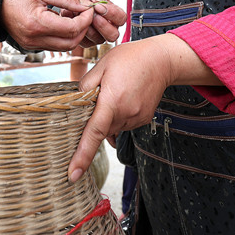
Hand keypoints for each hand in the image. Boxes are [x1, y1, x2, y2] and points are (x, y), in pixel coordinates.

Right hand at [0, 0, 93, 50]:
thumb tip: (85, 6)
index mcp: (38, 24)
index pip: (72, 28)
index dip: (85, 20)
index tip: (89, 9)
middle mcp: (34, 38)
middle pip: (70, 43)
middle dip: (83, 29)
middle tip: (86, 15)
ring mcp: (31, 44)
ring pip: (63, 47)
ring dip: (74, 35)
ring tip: (76, 18)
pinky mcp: (29, 45)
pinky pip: (52, 45)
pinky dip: (62, 37)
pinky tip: (63, 23)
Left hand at [66, 33, 221, 181]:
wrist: (161, 60)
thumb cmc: (130, 58)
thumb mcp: (102, 65)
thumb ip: (86, 85)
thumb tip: (76, 102)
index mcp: (111, 100)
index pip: (94, 133)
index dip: (82, 156)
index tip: (73, 175)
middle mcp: (125, 113)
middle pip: (101, 129)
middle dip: (95, 120)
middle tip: (99, 97)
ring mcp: (136, 118)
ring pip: (112, 127)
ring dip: (108, 116)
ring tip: (116, 92)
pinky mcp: (143, 119)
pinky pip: (124, 124)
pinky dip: (119, 116)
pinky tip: (124, 98)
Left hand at [68, 0, 125, 46]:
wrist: (69, 6)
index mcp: (114, 16)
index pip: (121, 18)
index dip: (112, 13)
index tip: (99, 6)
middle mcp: (109, 28)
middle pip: (114, 35)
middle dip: (103, 25)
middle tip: (93, 15)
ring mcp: (99, 37)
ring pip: (100, 39)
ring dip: (91, 28)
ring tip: (83, 17)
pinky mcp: (88, 43)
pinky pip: (87, 42)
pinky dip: (82, 32)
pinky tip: (78, 23)